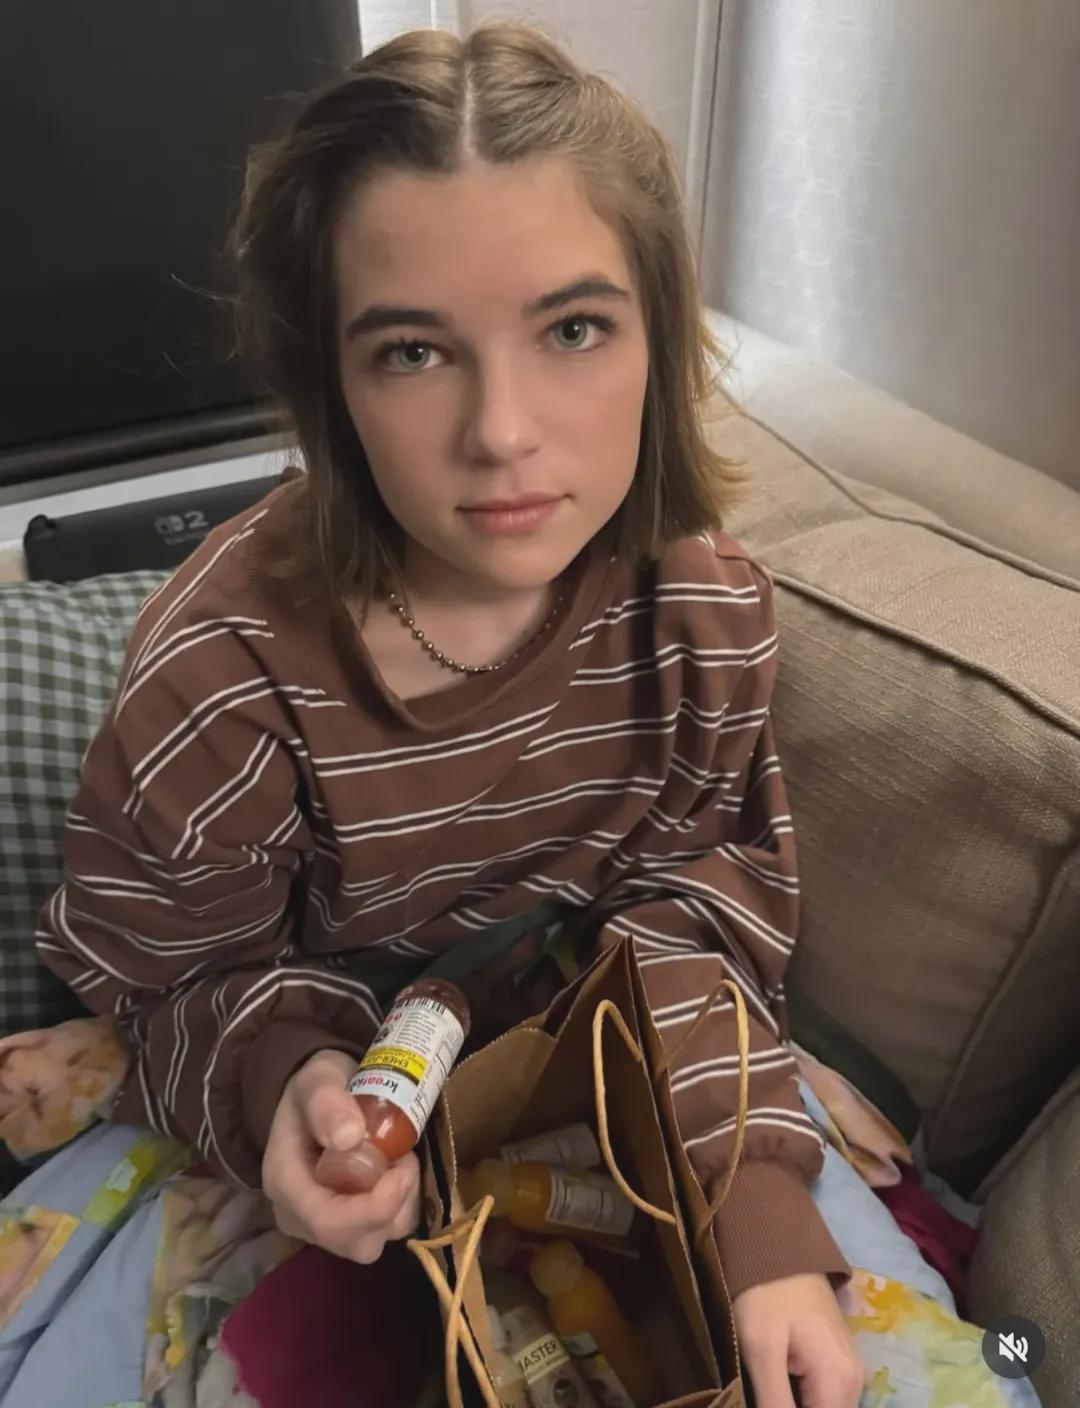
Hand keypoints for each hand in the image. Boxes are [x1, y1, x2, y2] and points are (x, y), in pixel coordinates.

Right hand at [262, 1047, 419, 1262]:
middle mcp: (301, 1217)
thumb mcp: (318, 1080)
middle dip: (394, 1206)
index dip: (376, 1207)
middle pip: (356, 1243)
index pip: (329, 1222)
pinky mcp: (346, 1224)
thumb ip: (327, 1103)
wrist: (316, 1096)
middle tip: (405, 1158)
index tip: (404, 1167)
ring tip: (400, 1160)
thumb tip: (348, 1137)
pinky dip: (401, 1207)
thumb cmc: (315, 1087)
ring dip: (402, 1206)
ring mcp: (323, 1225)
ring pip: (374, 1242)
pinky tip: (398, 1172)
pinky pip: (381, 1232)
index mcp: (286, 1184)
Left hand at [733, 1273, 862, 1407]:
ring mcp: (847, 1368)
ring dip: (796, 1403)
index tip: (765, 1402)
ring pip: (825, 1407)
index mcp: (840, 1382)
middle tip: (763, 1393)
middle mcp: (854, 1380)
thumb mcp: (761, 1350)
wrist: (775, 1243)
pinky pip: (823, 1395)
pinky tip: (777, 1383)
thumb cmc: (765, 1293)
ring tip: (767, 1388)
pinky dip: (801, 1396)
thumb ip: (775, 1403)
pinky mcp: (835, 1358)